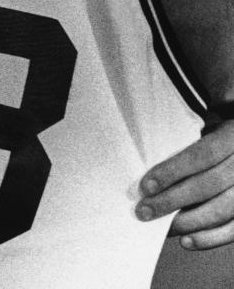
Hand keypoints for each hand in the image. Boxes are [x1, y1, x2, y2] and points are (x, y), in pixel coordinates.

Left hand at [136, 120, 233, 249]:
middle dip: (172, 201)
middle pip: (208, 185)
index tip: (146, 186)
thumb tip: (146, 157)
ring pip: (222, 210)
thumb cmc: (218, 137)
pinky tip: (186, 241)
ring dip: (188, 222)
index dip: (173, 171)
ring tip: (162, 228)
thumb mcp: (207, 128)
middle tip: (144, 211)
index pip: (202, 155)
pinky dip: (210, 238)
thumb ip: (185, 138)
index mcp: (232, 137)